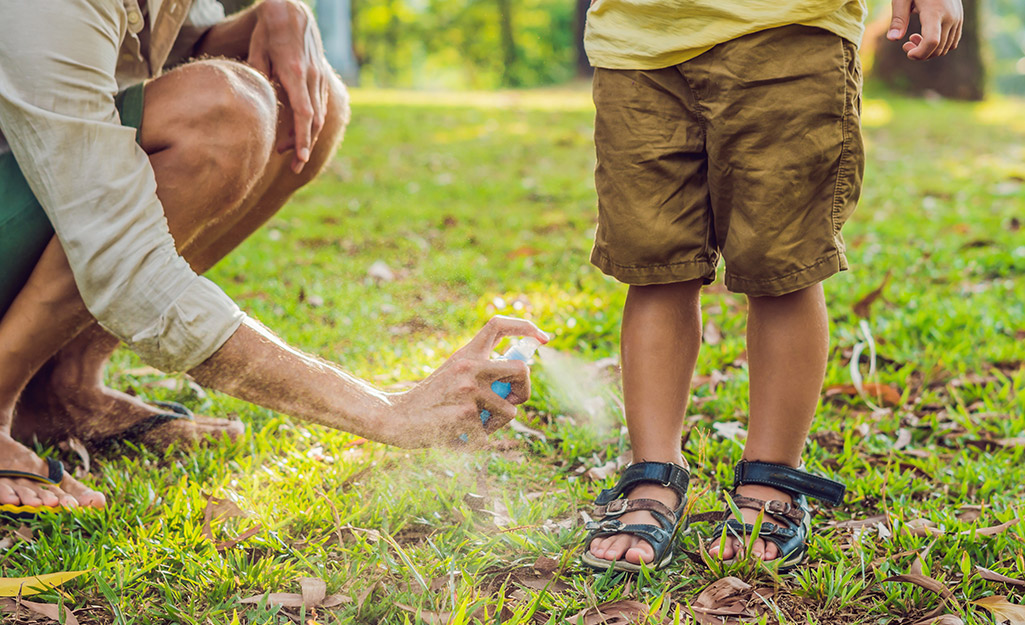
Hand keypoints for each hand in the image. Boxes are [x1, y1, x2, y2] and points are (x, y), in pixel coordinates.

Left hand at [248, 0, 330, 172]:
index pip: (303, 114)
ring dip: (306, 135)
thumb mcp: (257, 50)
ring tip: (288, 149)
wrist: (292, 9)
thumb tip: (257, 100)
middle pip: (313, 121)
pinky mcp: (320, 75)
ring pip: (319, 115)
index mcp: (295, 72)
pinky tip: (299, 130)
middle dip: (304, 146)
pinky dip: (311, 122)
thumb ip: (259, 76)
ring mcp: (319, 77)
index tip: (300, 159)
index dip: (302, 139)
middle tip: (293, 166)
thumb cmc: (270, 29)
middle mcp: (311, 77)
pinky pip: (319, 104)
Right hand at [378, 316, 548, 448]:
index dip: (526, 327)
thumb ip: (480, 370)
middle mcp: (470, 367)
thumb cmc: (428, 400)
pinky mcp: (467, 415)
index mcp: (466, 353)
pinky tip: (459, 435)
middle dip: (525, 390)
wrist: (396, 417)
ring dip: (498, 422)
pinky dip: (479, 439)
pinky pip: (491, 434)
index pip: (498, 325)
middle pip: (522, 369)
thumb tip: (518, 375)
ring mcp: (469, 391)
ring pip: (511, 410)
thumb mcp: (453, 373)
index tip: (543, 339)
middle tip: (512, 400)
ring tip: (475, 424)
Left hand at [887, 0, 962, 59]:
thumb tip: (893, 39)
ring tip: (914, 38)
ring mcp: (957, 19)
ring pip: (946, 48)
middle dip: (920, 53)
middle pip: (938, 49)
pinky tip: (926, 37)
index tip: (907, 51)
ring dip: (929, 51)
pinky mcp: (959, 19)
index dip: (919, 53)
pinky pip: (952, 42)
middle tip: (906, 44)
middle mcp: (950, 17)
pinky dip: (939, 46)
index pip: (932, 42)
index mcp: (934, 12)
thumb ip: (898, 19)